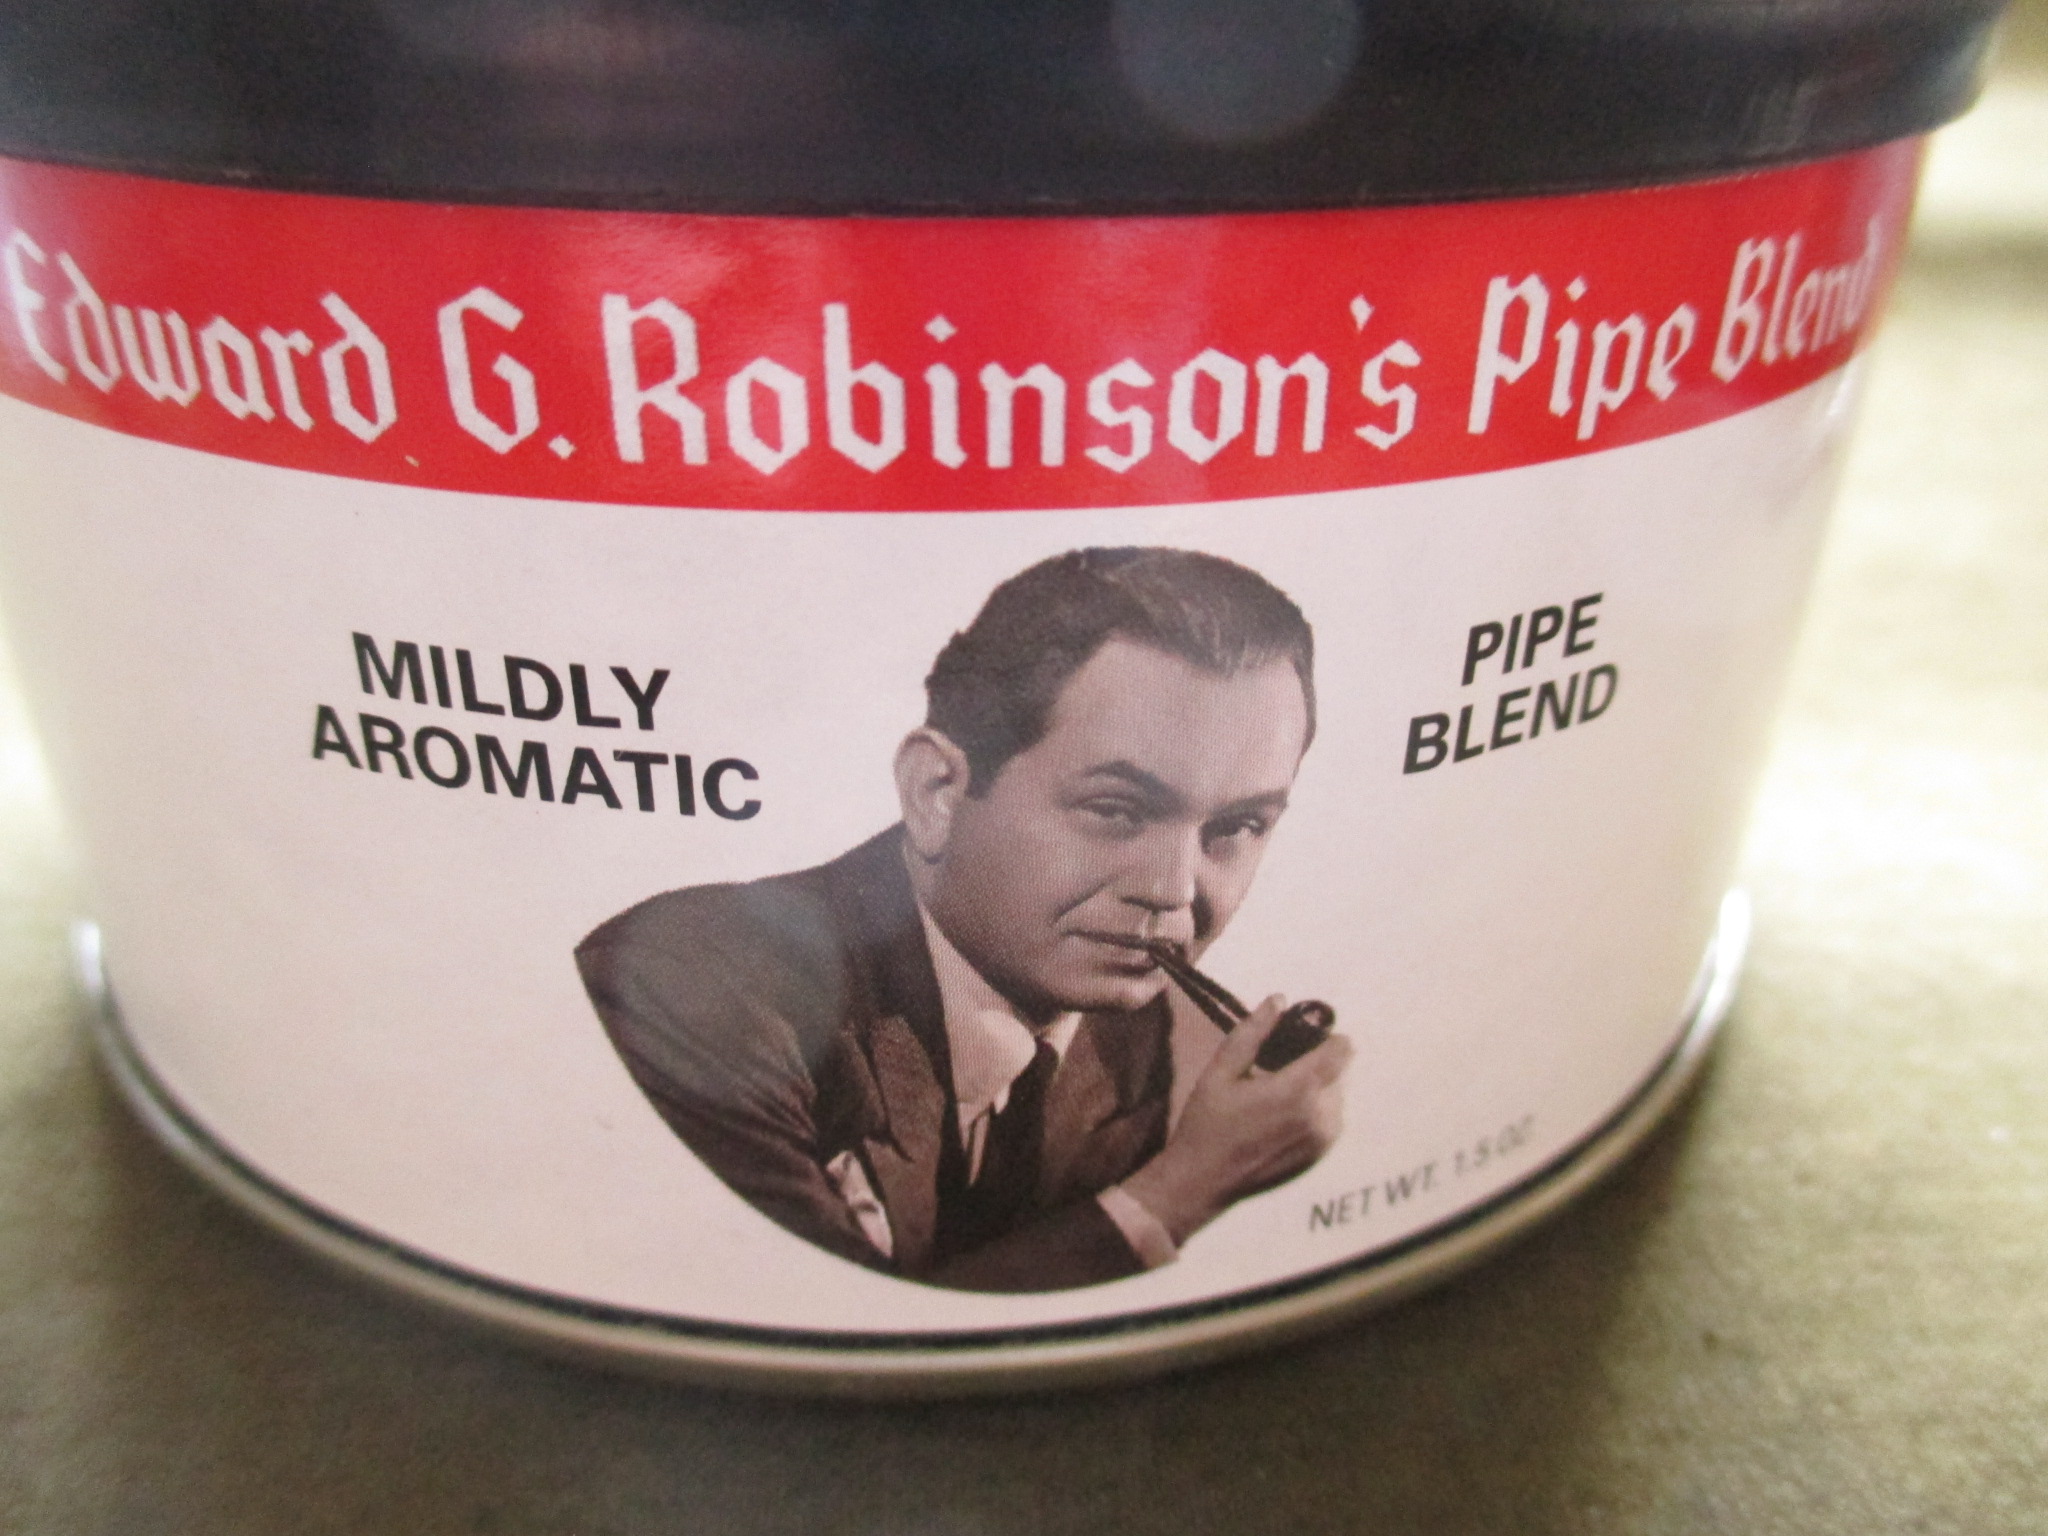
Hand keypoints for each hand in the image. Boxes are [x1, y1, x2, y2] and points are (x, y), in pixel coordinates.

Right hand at [1119, 996, 1351, 1245]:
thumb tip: (1278, 999)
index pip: (1341, 1051)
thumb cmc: (1208, 1122)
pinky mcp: (1320, 1156)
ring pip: (1334, 1096)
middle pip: (1337, 1072)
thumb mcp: (1221, 1071)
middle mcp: (1321, 1115)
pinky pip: (1329, 1120)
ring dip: (1315, 1089)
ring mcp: (1323, 1140)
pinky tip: (1278, 1118)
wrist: (1203, 1182)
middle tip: (1276, 1070)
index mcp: (1298, 1090)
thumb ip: (1252, 1032)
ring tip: (1275, 1096)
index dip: (1328, 1037)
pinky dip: (1313, 1111)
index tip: (1304, 1036)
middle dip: (1315, 1064)